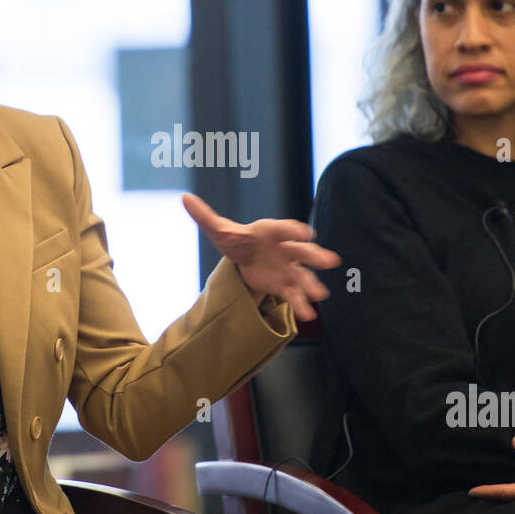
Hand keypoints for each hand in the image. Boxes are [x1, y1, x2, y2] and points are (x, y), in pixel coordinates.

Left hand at [181, 194, 340, 321]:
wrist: (246, 257)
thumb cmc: (237, 240)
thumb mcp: (219, 229)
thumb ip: (205, 216)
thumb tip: (185, 198)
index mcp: (272, 231)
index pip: (285, 229)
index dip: (294, 231)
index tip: (306, 234)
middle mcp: (285, 248)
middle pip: (302, 251)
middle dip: (315, 256)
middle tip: (329, 260)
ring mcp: (288, 267)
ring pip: (303, 275)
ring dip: (312, 284)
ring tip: (319, 295)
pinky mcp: (285, 284)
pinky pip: (295, 294)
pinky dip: (301, 304)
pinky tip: (307, 315)